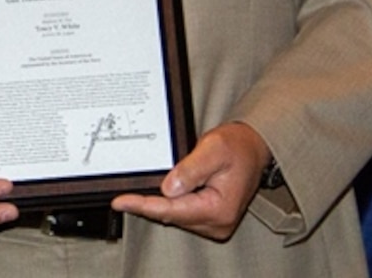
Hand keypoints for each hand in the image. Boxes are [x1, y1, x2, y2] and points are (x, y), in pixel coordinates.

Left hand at [112, 122, 269, 239]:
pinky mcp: (209, 218)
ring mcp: (214, 223)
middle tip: (121, 194)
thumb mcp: (213, 149)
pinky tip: (153, 196)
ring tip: (135, 193)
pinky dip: (165, 204)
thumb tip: (168, 189)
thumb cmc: (236, 147)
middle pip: (170, 216)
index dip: (143, 205)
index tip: (120, 201)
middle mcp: (218, 222)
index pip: (172, 210)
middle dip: (145, 205)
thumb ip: (190, 169)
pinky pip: (180, 213)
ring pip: (173, 216)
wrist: (251, 149)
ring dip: (155, 205)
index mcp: (220, 209)